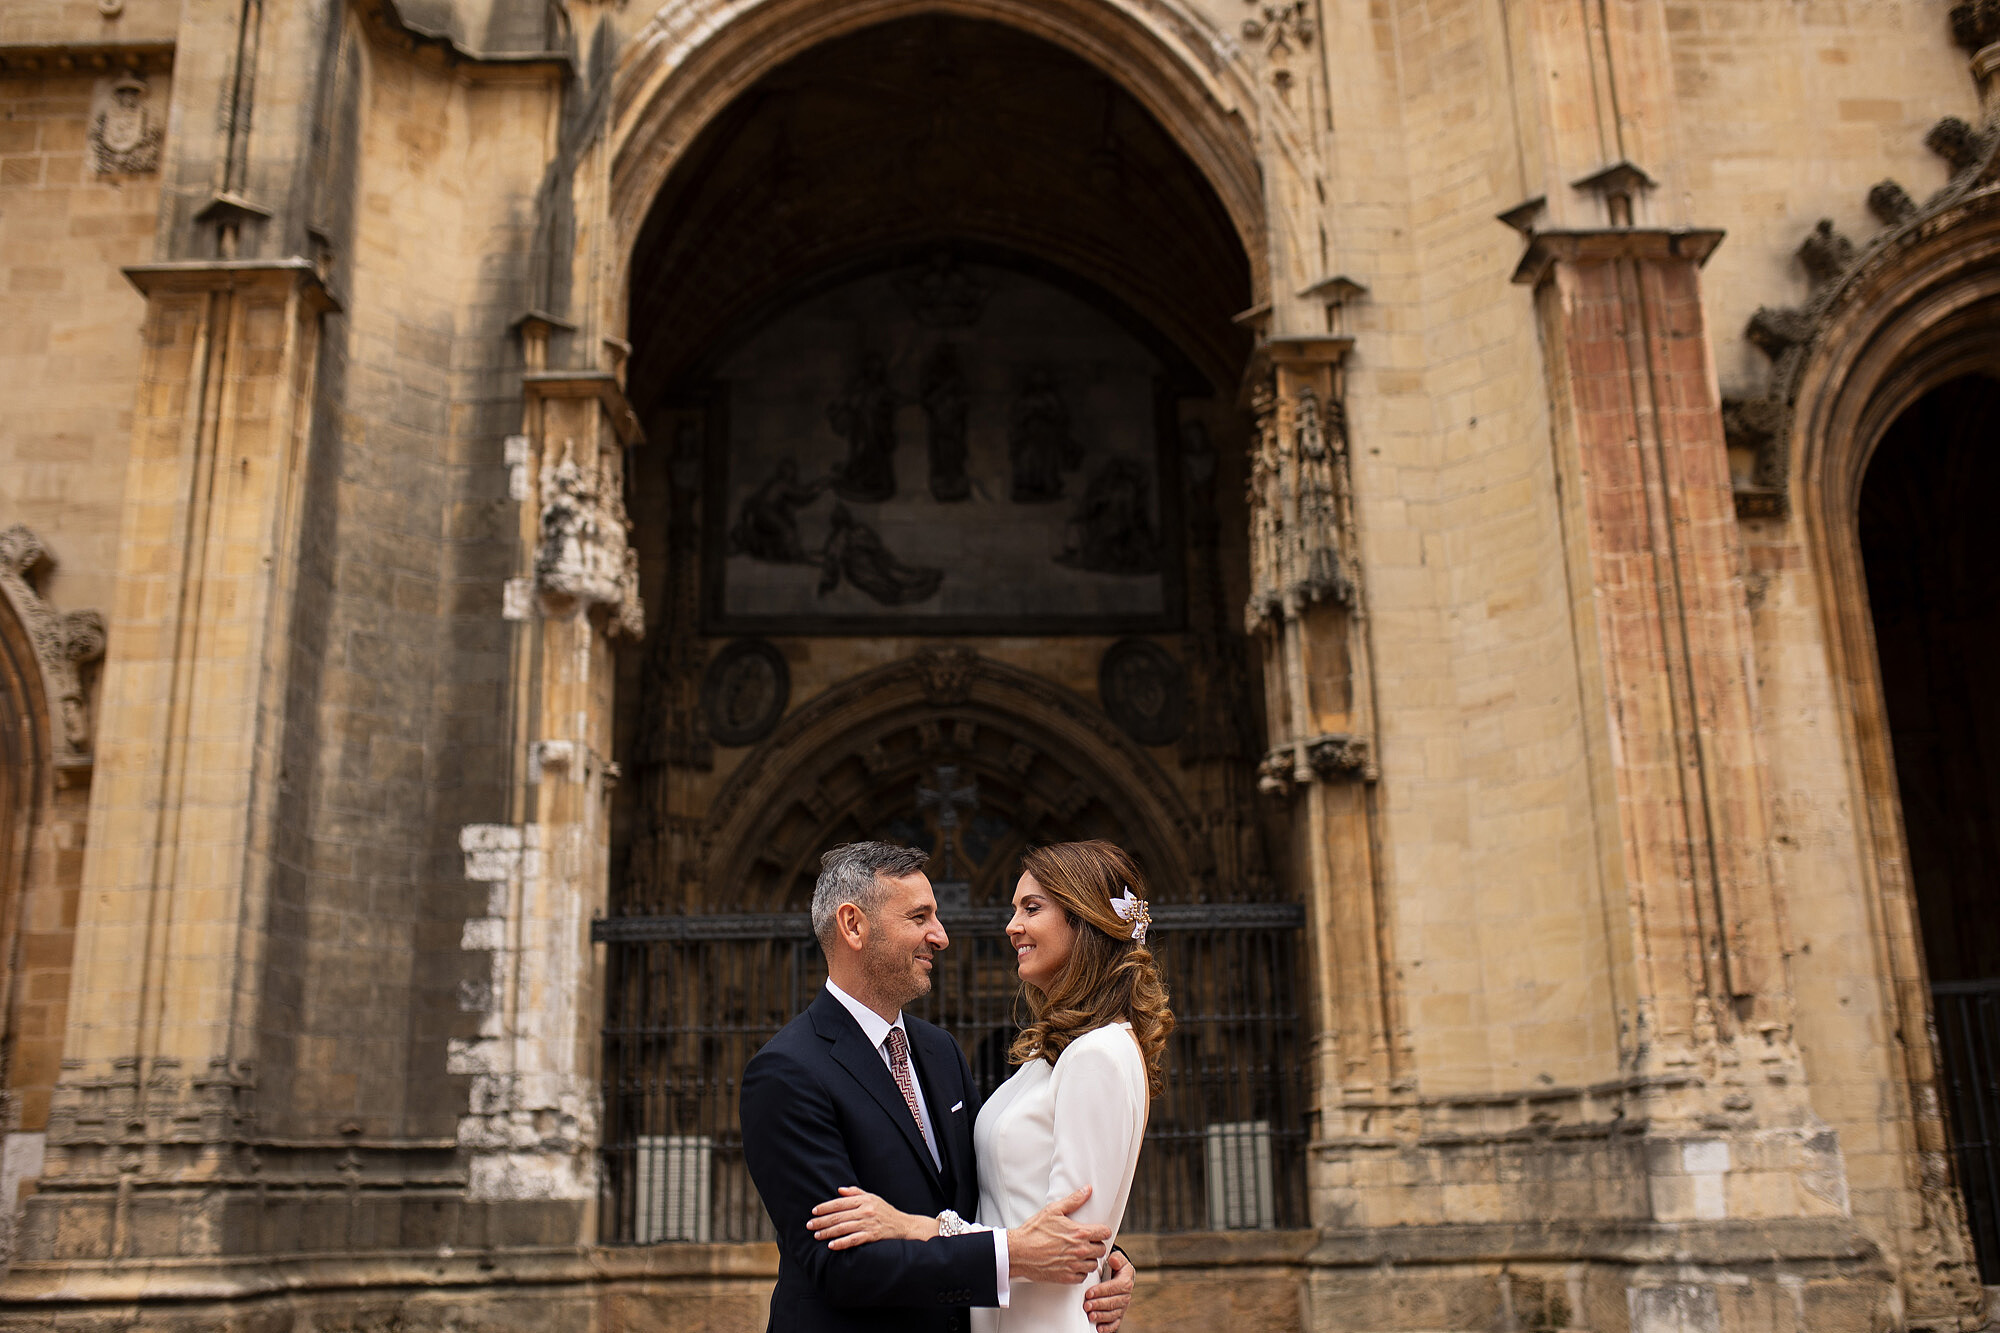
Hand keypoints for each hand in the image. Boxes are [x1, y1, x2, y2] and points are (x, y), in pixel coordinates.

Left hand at [806, 1187, 936, 1248]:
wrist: (904, 1225)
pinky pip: (854, 1240)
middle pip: (839, 1216)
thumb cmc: (886, 1211)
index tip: (814, 1211)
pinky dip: (842, 1243)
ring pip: (844, 1228)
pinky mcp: (873, 1236)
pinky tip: (832, 1245)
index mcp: (864, 1200)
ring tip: (817, 1236)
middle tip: (809, 1225)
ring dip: (828, 1232)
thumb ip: (856, 1193)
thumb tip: (839, 1190)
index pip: (840, 1202)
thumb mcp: (872, 1197)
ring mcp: (869, 1223)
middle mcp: (865, 1210)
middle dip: (822, 1221)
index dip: (825, 1207)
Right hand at [1006, 1186, 1109, 1283]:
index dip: (1102, 1231)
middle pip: (1102, 1250)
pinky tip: (1072, 1264)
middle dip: (1096, 1245)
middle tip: (1087, 1242)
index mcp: (1079, 1233)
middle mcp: (1080, 1250)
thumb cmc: (1033, 1232)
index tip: (1096, 1231)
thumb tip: (1087, 1190)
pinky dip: (1080, 1272)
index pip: (1105, 1233)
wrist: (1018, 1252)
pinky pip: (1082, 1277)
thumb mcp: (1053, 1210)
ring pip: (1093, 1265)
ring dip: (1089, 1259)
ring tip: (1079, 1254)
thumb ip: (1074, 1200)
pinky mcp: (1066, 1278)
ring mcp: (1074, 1265)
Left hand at [1084, 1248, 1134, 1329]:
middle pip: (1113, 1302)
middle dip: (1099, 1304)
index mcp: (1126, 1281)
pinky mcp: (1118, 1314)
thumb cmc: (1116, 1268)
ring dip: (1101, 1316)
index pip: (1114, 1287)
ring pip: (1113, 1313)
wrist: (1120, 1276)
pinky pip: (1115, 1323)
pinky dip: (1107, 1327)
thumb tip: (1113, 1260)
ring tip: (1091, 1316)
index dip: (1101, 1291)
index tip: (1089, 1293)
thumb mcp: (1118, 1259)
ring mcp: (1122, 1306)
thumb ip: (1117, 1258)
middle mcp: (1125, 1295)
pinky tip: (1099, 1328)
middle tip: (1087, 1305)